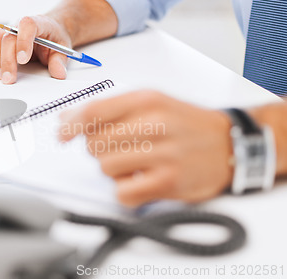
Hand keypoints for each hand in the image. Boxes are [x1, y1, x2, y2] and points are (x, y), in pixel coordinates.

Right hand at [0, 15, 71, 84]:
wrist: (49, 31)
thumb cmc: (54, 38)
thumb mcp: (62, 48)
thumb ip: (60, 61)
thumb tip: (59, 73)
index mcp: (38, 23)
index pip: (28, 25)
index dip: (23, 41)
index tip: (23, 60)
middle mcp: (19, 25)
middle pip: (8, 37)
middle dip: (7, 60)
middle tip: (8, 78)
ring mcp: (7, 30)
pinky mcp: (0, 39)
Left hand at [58, 90, 233, 207]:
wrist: (230, 144)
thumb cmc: (186, 124)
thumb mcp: (151, 102)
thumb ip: (109, 109)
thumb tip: (66, 119)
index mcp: (147, 99)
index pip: (94, 111)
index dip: (70, 125)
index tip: (62, 135)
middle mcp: (156, 124)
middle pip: (94, 143)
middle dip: (98, 149)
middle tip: (118, 148)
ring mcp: (164, 154)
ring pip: (105, 167)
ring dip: (113, 170)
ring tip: (134, 163)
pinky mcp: (168, 183)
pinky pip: (122, 193)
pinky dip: (125, 190)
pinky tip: (140, 180)